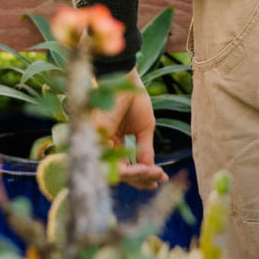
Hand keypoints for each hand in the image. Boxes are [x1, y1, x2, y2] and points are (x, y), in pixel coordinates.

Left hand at [93, 69, 166, 189]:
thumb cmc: (133, 98)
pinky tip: (144, 169)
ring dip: (138, 176)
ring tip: (155, 172)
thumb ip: (145, 150)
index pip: (126, 167)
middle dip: (143, 179)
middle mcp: (104, 146)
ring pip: (116, 173)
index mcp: (113, 142)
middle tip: (160, 177)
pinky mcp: (97, 141)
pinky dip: (130, 170)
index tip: (162, 178)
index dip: (143, 176)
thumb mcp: (144, 128)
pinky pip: (112, 165)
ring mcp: (99, 145)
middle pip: (121, 174)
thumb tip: (150, 170)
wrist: (126, 79)